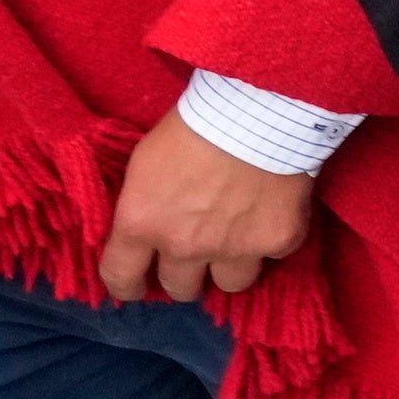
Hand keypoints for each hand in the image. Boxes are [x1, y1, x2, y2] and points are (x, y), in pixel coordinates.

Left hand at [96, 109, 315, 303]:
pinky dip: (271, 238)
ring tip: (238, 242)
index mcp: (142, 224)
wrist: (257, 108)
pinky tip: (272, 212)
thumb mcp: (146, 161)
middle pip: (181, 289)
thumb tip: (147, 225)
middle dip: (184, 276)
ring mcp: (234, 249)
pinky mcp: (277, 241)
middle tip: (195, 254)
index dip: (128, 286)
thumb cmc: (192, 123)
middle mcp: (184, 247)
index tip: (138, 285)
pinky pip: (272, 254)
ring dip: (230, 265)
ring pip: (229, 284)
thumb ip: (144, 205)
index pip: (121, 277)